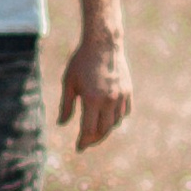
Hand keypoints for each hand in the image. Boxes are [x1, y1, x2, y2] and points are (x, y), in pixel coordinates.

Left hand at [60, 27, 131, 150]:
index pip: (89, 130)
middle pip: (104, 129)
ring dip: (106, 129)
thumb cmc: (81, 61)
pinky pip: (124, 112)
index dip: (83, 141)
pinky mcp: (128, 90)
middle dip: (94, 139)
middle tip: (86, 142)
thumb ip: (66, 105)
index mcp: (92, 100)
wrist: (104, 43)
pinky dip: (117, 118)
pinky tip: (108, 118)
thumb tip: (62, 124)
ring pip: (116, 122)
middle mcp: (109, 100)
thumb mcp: (69, 83)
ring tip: (96, 130)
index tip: (79, 147)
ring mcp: (121, 96)